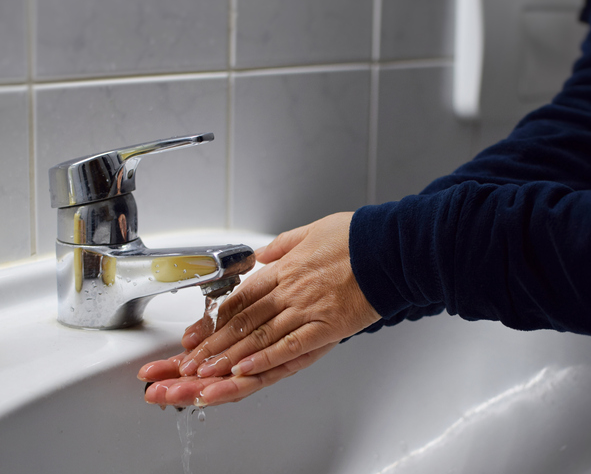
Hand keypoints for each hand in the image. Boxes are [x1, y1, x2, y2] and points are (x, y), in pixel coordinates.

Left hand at [138, 212, 380, 405]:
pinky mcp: (328, 326)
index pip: (240, 298)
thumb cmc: (357, 238)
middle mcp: (291, 290)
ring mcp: (308, 309)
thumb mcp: (313, 230)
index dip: (213, 319)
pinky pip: (292, 346)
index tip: (194, 335)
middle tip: (187, 363)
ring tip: (205, 374)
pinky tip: (246, 370)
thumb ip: (284, 245)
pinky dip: (267, 359)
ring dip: (230, 357)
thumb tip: (262, 256)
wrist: (390, 247)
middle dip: (211, 345)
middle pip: (243, 321)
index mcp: (285, 269)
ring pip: (260, 337)